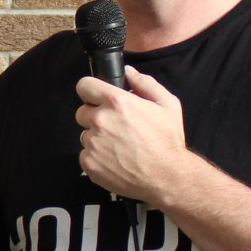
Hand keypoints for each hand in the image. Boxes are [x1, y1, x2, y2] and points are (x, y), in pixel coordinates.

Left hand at [74, 67, 191, 205]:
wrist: (167, 177)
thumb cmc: (167, 141)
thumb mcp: (167, 105)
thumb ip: (146, 84)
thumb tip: (129, 72)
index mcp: (117, 102)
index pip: (84, 86)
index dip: (91, 91)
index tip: (97, 98)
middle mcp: (101, 121)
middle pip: (82, 112)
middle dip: (96, 117)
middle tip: (116, 127)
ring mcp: (93, 143)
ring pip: (85, 135)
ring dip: (97, 138)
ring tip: (119, 146)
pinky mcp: (89, 163)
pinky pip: (85, 154)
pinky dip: (97, 157)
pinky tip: (116, 159)